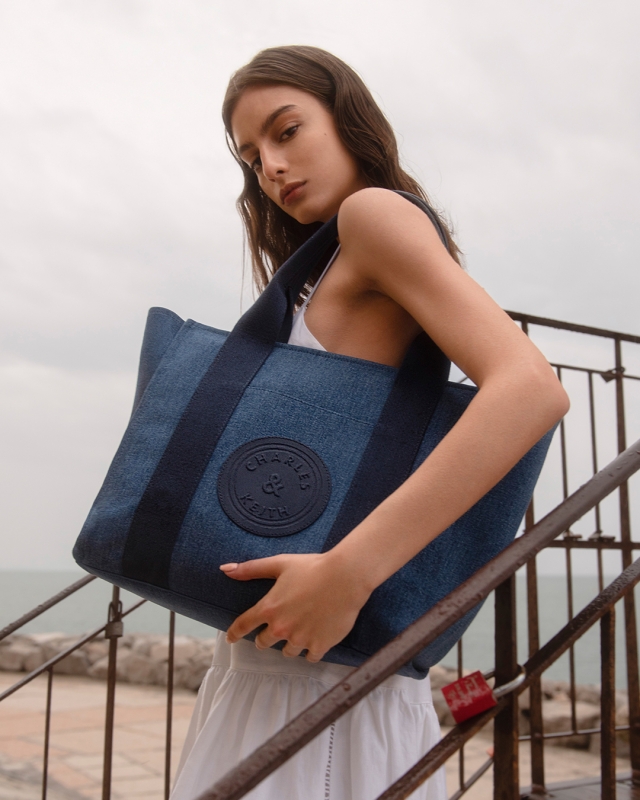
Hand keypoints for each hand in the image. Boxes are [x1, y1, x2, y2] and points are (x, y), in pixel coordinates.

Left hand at [221, 552, 370, 661]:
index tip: (231, 638)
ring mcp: (300, 639)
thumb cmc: (312, 567)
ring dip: (289, 644)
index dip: (234, 633)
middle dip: (266, 637)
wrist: (345, 577)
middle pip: (263, 643)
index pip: (243, 625)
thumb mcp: (280, 563)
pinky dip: (311, 651)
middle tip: (277, 629)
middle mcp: (282, 627)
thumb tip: (225, 568)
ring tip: (298, 633)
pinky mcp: (319, 645)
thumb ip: (251, 569)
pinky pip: (310, 657)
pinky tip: (315, 641)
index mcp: (269, 608)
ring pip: (287, 652)